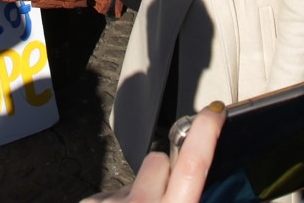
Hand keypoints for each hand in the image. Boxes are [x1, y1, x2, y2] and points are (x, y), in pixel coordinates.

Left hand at [82, 105, 223, 202]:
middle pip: (158, 162)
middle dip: (163, 173)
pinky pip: (110, 194)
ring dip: (137, 195)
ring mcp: (111, 202)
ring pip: (133, 181)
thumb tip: (191, 187)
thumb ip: (188, 200)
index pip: (192, 164)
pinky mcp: (89, 202)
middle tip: (163, 201)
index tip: (214, 110)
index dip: (205, 132)